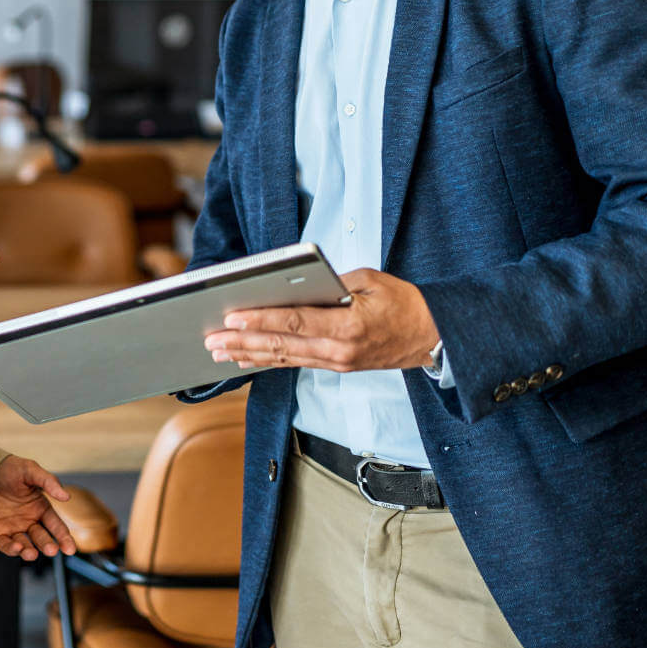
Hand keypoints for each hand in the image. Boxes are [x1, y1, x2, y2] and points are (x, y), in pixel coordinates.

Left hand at [0, 455, 76, 560]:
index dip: (64, 538)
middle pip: (41, 538)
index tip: (70, 549)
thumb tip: (66, 497)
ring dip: (29, 551)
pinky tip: (17, 548)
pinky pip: (4, 544)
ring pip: (25, 545)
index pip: (56, 526)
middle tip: (51, 550)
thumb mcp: (30, 470)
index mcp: (40, 508)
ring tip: (31, 553)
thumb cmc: (9, 468)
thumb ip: (48, 482)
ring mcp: (12, 528)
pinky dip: (11, 549)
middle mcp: (28, 521)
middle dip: (47, 545)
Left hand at [203, 268, 439, 372]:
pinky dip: (268, 360)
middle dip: (242, 342)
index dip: (261, 320)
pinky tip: (247, 358)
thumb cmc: (405, 303)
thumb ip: (334, 283)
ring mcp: (337, 363)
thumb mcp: (371, 280)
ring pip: (284, 359)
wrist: (435, 337)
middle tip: (211, 339)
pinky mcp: (336, 367)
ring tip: (218, 352)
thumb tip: (299, 283)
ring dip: (248, 355)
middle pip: (281, 346)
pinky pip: (295, 363)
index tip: (232, 318)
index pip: (295, 323)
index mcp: (348, 327)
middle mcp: (339, 351)